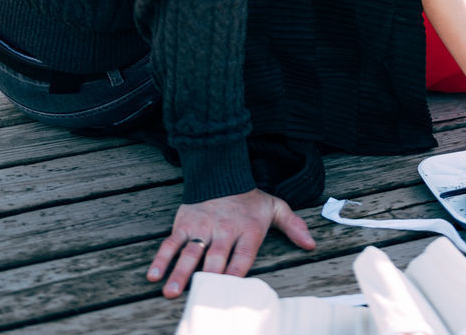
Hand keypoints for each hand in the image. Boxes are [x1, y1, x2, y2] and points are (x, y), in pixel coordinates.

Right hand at [147, 188, 314, 297]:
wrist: (221, 170)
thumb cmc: (248, 198)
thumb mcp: (274, 207)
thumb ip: (293, 225)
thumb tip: (311, 244)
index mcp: (247, 230)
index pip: (242, 256)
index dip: (236, 272)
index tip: (230, 288)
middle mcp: (224, 230)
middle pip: (215, 258)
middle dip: (208, 277)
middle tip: (200, 295)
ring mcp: (202, 228)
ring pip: (190, 253)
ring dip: (180, 273)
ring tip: (172, 292)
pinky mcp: (184, 224)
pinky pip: (171, 243)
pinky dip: (161, 258)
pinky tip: (154, 275)